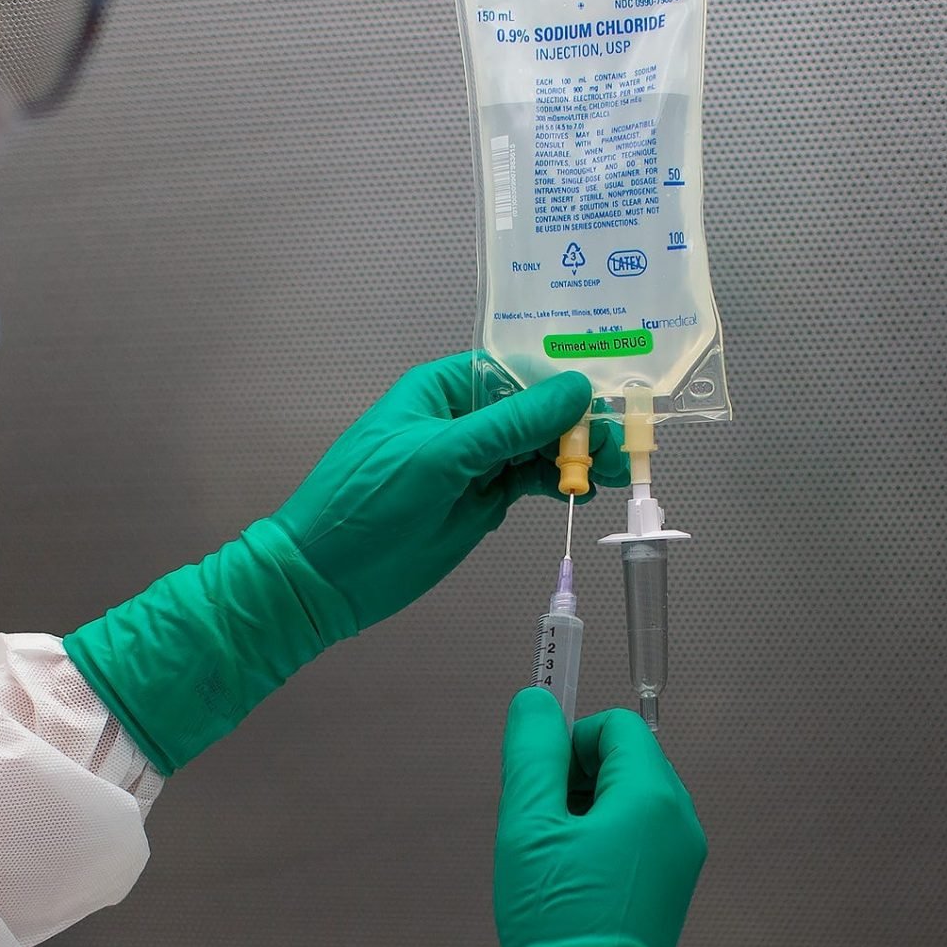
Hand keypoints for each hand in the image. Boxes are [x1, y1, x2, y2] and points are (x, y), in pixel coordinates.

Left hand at [65, 354, 622, 776]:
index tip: (609, 391)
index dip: (562, 379)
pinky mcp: (480, 501)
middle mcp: (462, 419)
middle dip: (578, 422)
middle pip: (534, 409)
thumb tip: (575, 389)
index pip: (515, 369)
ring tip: (612, 470)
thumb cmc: (368, 503)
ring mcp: (473, 462)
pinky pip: (528, 480)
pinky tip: (582, 489)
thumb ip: (510, 424)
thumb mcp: (442, 456)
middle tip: (620, 444)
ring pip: (537, 446)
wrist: (326, 577)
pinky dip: (557, 483)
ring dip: (575, 455)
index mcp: (442, 389)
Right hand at [493, 689, 707, 946]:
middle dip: (575, 780)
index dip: (570, 741)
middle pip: (625, 762)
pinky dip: (599, 847)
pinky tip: (569, 890)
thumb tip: (535, 700)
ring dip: (583, 816)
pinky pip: (635, 841)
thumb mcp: (527, 827)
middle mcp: (681, 822)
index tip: (536, 785)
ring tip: (550, 868)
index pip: (617, 726)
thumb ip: (531, 754)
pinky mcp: (672, 893)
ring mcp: (682, 860)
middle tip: (538, 831)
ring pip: (627, 802)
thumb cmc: (556, 925)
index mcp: (654, 797)